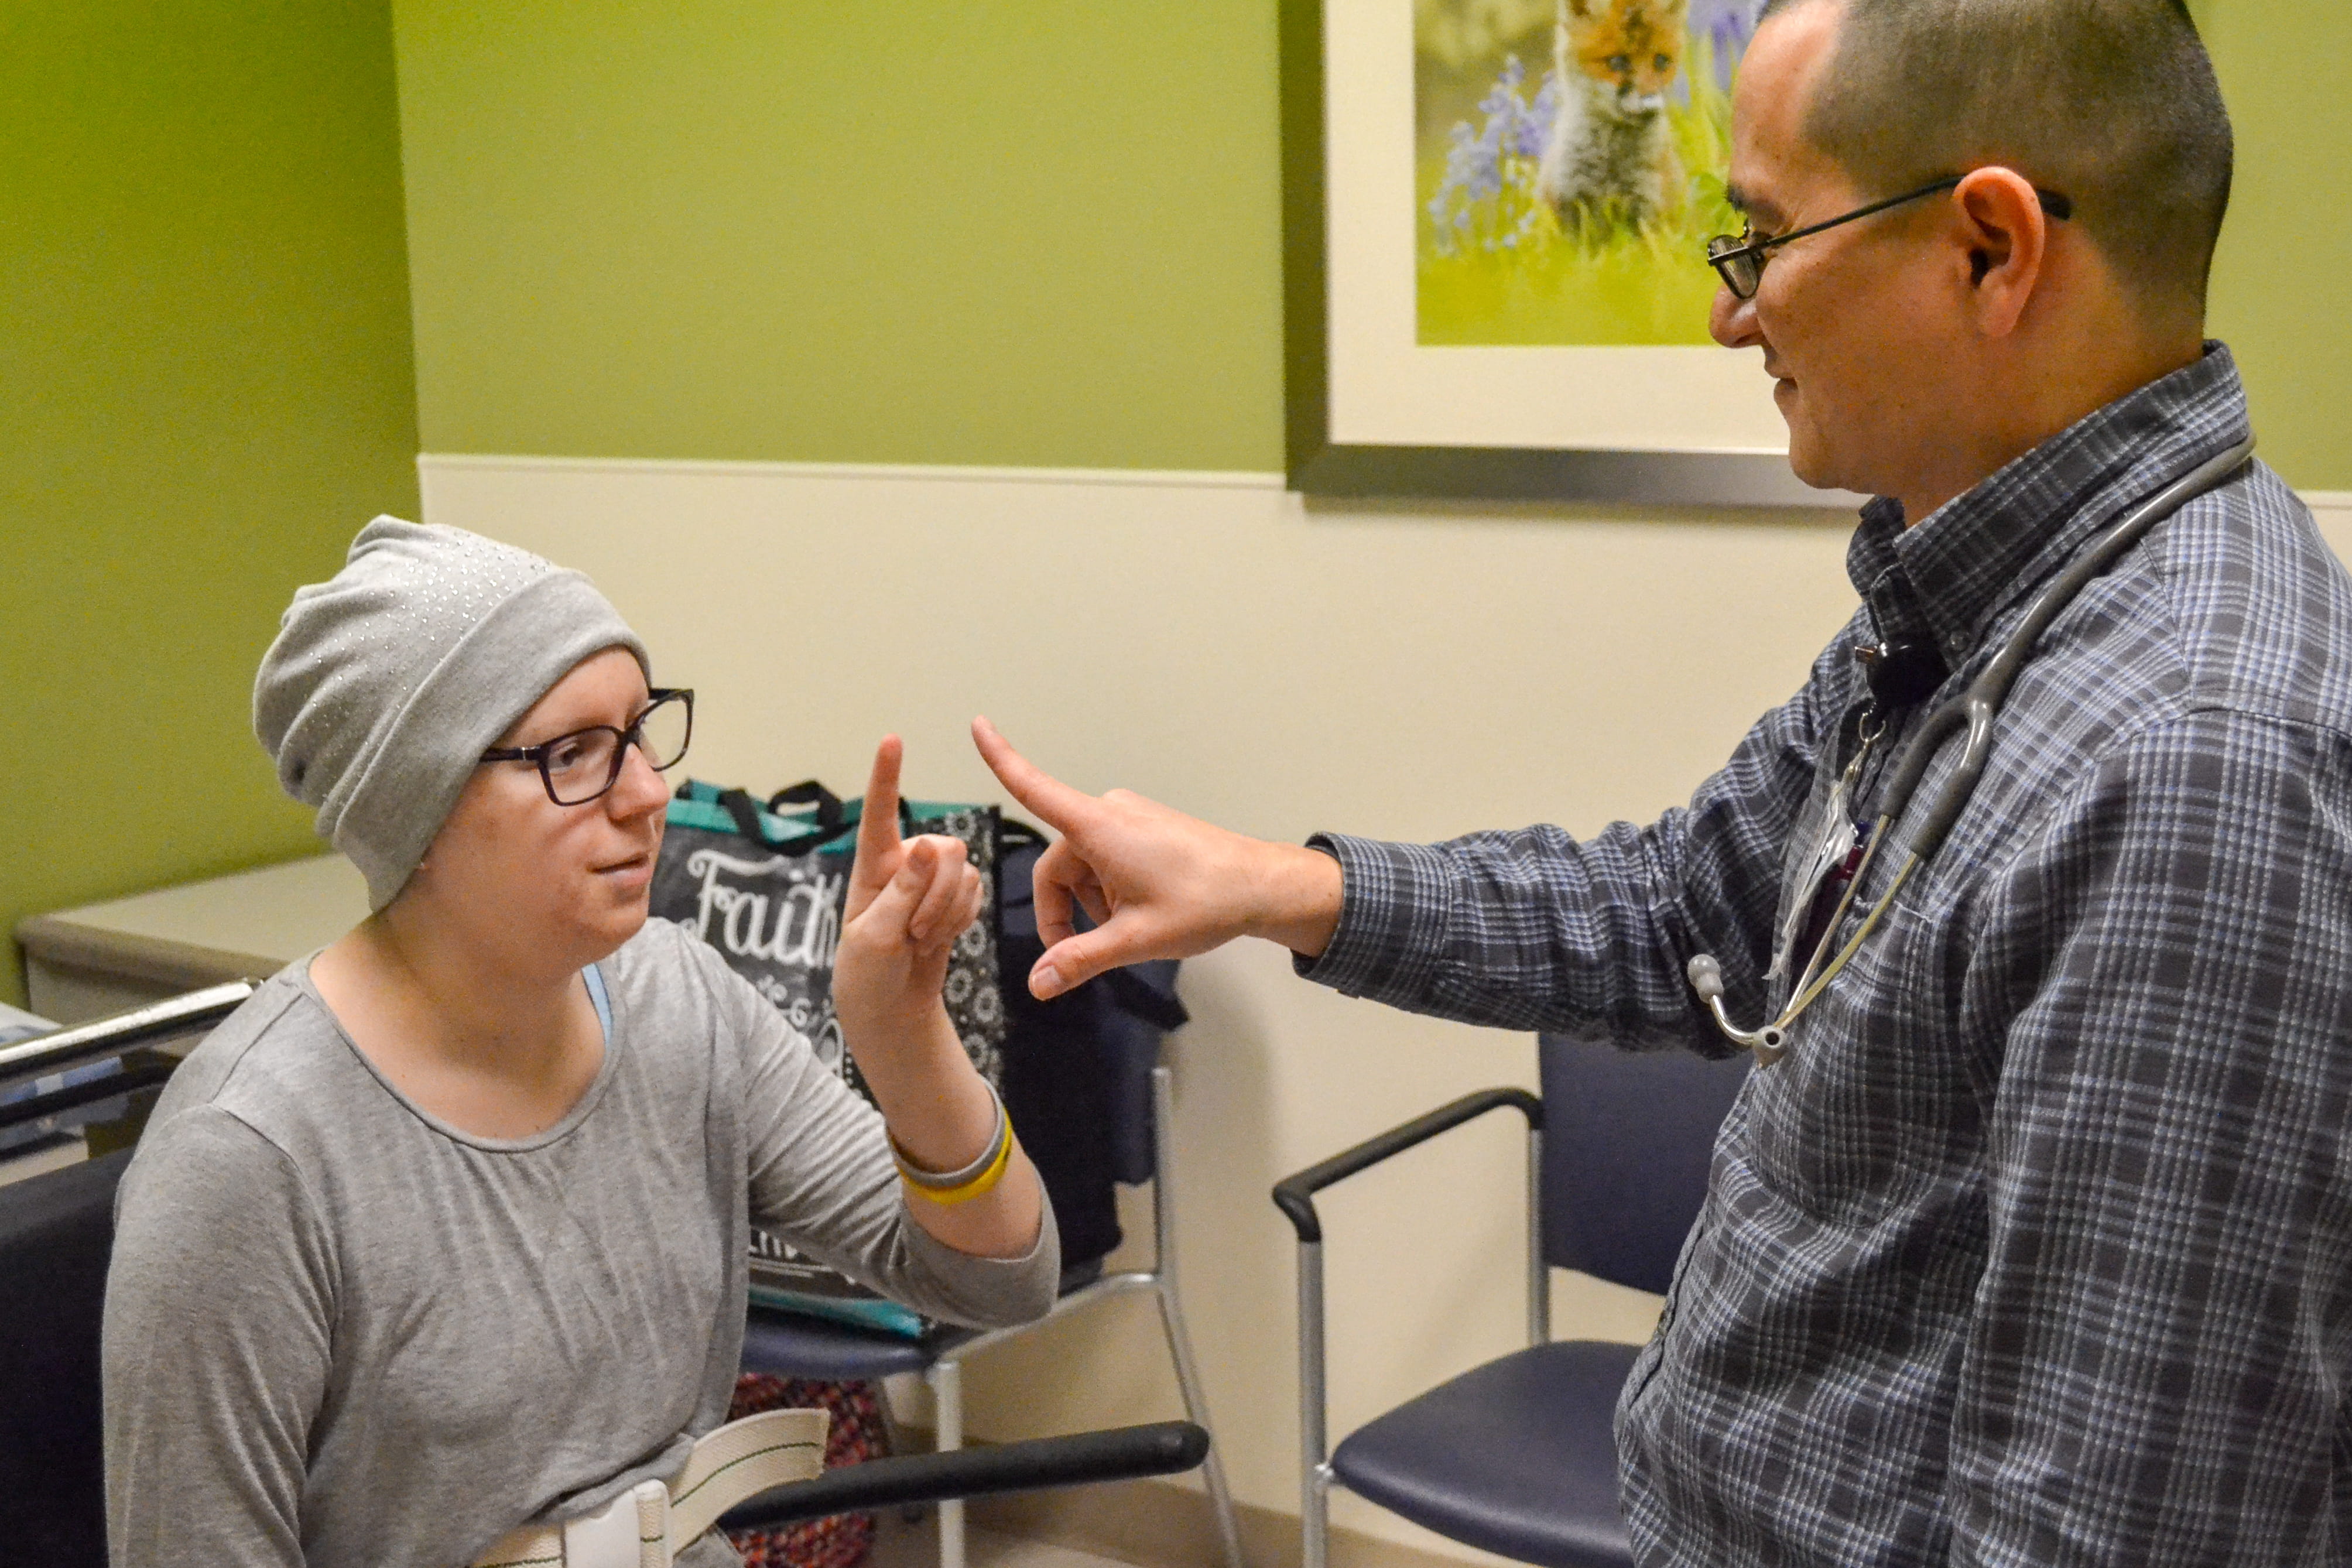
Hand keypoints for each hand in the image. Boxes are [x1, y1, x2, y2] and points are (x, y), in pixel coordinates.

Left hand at [833, 736, 984, 1038]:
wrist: (892, 1007)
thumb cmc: (868, 973)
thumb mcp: (874, 937)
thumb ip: (901, 891)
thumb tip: (930, 843)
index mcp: (872, 866)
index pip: (879, 815)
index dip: (886, 776)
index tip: (892, 739)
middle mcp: (904, 863)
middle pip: (946, 850)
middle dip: (939, 895)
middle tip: (914, 933)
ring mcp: (931, 879)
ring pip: (966, 872)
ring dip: (949, 912)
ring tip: (921, 939)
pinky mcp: (954, 896)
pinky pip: (979, 891)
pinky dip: (964, 918)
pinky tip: (941, 936)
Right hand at [971, 717, 1343, 997]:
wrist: (1261, 886)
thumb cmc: (1205, 903)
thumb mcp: (1135, 939)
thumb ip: (1080, 959)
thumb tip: (1037, 983)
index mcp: (1099, 828)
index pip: (1035, 788)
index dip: (1001, 757)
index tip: (977, 724)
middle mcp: (1109, 814)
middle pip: (1056, 864)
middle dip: (1061, 910)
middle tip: (1077, 957)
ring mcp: (1129, 818)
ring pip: (1082, 866)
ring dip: (1089, 903)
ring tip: (1126, 933)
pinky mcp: (1144, 827)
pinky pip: (1105, 860)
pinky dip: (1108, 890)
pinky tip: (1138, 915)